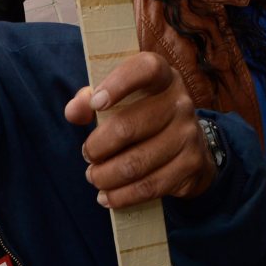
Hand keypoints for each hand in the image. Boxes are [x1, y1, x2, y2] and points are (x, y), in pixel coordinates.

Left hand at [65, 52, 216, 208]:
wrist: (190, 144)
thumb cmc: (142, 114)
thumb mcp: (120, 98)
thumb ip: (90, 99)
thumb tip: (74, 112)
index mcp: (162, 77)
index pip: (146, 69)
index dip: (119, 84)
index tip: (96, 103)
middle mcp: (180, 101)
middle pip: (130, 126)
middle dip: (98, 147)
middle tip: (87, 155)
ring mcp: (189, 133)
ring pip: (137, 162)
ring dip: (106, 176)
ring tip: (94, 177)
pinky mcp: (191, 164)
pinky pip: (150, 186)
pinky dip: (123, 196)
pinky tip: (108, 197)